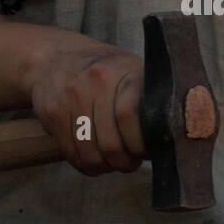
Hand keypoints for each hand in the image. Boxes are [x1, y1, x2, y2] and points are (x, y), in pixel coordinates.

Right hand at [30, 43, 144, 174]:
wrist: (59, 56)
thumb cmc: (107, 72)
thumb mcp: (134, 73)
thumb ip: (151, 102)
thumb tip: (169, 139)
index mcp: (124, 72)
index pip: (130, 116)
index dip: (139, 144)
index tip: (146, 152)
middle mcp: (96, 81)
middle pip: (110, 143)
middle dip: (124, 162)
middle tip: (130, 162)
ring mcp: (72, 97)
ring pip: (90, 154)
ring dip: (105, 166)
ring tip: (113, 161)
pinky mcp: (54, 113)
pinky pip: (71, 154)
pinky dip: (86, 165)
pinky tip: (96, 159)